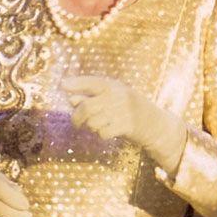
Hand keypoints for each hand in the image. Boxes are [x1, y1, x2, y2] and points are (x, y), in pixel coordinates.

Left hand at [63, 76, 186, 172]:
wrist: (154, 122)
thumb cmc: (127, 109)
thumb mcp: (111, 98)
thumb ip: (91, 97)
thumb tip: (70, 100)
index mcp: (112, 86)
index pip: (91, 82)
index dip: (77, 83)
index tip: (62, 85)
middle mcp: (117, 96)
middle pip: (87, 107)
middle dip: (76, 117)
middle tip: (76, 123)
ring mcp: (122, 111)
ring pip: (93, 122)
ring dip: (90, 127)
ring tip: (97, 125)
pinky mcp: (127, 125)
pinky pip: (103, 132)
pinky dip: (101, 134)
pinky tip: (107, 131)